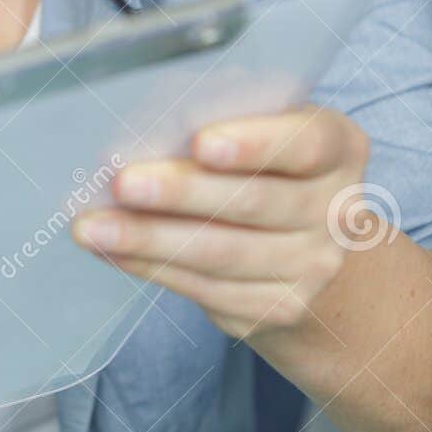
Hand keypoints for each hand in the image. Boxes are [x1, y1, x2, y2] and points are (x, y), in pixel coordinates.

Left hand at [71, 104, 370, 343]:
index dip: (254, 143)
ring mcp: (310, 266)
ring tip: (93, 226)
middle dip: (180, 193)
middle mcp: (336, 211)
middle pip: (252, 202)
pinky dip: (150, 267)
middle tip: (121, 182)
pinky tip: (111, 250)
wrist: (316, 257)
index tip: (200, 142)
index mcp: (339, 149)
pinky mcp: (275, 308)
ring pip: (221, 253)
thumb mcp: (271, 133)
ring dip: (148, 239)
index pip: (305, 144)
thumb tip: (144, 130)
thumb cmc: (273, 173)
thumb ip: (228, 123)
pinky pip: (204, 289)